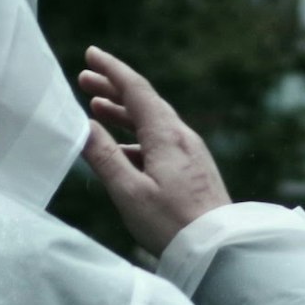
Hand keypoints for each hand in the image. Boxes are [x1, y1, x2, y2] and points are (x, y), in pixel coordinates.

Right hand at [75, 46, 231, 255]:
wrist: (220, 250)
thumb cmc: (172, 223)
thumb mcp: (129, 192)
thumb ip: (105, 157)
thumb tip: (84, 127)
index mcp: (167, 135)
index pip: (137, 89)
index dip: (112, 70)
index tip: (91, 54)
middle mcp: (182, 137)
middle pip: (145, 102)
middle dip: (113, 88)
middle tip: (85, 78)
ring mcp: (191, 152)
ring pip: (153, 122)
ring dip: (123, 113)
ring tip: (97, 108)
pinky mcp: (194, 169)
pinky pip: (160, 141)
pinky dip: (136, 136)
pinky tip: (121, 149)